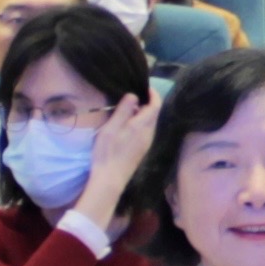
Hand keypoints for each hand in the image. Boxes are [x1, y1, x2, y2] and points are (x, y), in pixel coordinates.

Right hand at [76, 93, 158, 213]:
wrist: (110, 179)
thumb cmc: (108, 151)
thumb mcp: (112, 127)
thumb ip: (124, 110)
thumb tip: (134, 95)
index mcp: (143, 126)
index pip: (156, 105)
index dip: (153, 94)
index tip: (144, 86)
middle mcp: (149, 134)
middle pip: (153, 113)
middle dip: (146, 102)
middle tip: (130, 95)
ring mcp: (146, 143)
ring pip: (148, 123)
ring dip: (141, 113)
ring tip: (125, 109)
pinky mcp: (141, 150)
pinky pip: (144, 131)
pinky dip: (138, 123)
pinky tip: (125, 125)